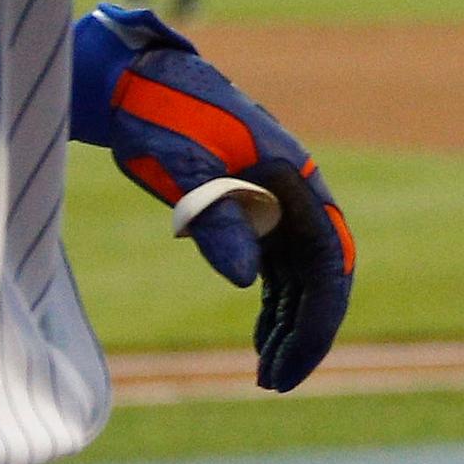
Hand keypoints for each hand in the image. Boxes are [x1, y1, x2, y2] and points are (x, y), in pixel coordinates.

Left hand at [74, 6, 354, 390]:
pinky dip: (273, 305)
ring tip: (265, 372)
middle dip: (306, 331)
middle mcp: (296, 191)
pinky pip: (278, 266)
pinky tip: (260, 336)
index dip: (319, 318)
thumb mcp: (182, 168)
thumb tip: (245, 282)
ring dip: (290, 323)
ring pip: (301, 274)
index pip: (329, 260)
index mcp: (294, 177)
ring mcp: (277, 199)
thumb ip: (217, 220)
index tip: (293, 365)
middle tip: (274, 382)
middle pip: (322, 273)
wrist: (133, 81)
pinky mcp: (252, 206)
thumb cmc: (157, 115)